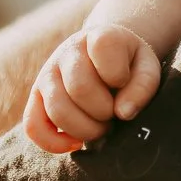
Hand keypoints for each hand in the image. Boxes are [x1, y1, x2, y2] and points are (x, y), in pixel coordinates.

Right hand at [21, 24, 160, 152]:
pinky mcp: (36, 97)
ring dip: (85, 129)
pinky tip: (76, 144)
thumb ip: (143, 85)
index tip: (124, 82)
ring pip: (57, 110)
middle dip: (104, 111)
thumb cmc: (129, 64)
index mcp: (98, 36)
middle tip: (114, 114)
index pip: (102, 50)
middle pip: (79, 88)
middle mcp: (67, 51)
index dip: (119, 76)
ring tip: (101, 127)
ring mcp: (47, 73)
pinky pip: (32, 126)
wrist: (104, 56)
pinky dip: (53, 143)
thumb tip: (123, 113)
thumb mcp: (147, 67)